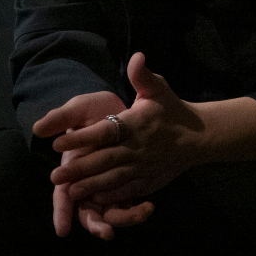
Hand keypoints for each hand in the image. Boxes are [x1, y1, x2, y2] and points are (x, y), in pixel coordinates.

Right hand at [32, 89, 151, 239]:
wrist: (122, 105)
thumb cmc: (93, 109)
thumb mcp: (78, 109)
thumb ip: (60, 118)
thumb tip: (38, 128)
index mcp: (73, 168)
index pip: (63, 195)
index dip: (62, 212)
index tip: (62, 230)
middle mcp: (88, 181)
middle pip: (88, 211)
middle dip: (96, 224)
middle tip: (106, 232)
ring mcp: (107, 184)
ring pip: (110, 211)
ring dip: (122, 219)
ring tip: (140, 215)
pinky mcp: (126, 182)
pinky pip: (128, 202)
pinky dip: (136, 209)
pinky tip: (148, 207)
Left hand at [49, 53, 206, 208]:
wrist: (200, 136)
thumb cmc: (172, 110)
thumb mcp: (159, 89)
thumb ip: (142, 75)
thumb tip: (136, 56)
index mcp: (136, 124)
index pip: (105, 132)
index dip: (82, 138)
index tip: (58, 143)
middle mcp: (137, 147)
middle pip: (105, 160)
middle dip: (79, 169)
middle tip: (55, 176)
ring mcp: (143, 166)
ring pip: (113, 178)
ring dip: (91, 186)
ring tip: (69, 192)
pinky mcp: (149, 180)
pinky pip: (127, 190)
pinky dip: (111, 196)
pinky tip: (94, 199)